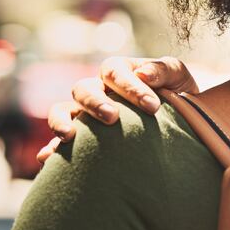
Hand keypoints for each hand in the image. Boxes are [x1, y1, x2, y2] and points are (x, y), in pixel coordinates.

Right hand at [37, 56, 197, 161]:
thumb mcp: (178, 77)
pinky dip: (51, 148)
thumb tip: (143, 75)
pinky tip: (48, 159)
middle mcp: (98, 89)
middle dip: (96, 103)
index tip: (152, 107)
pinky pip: (58, 142)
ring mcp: (86, 113)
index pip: (115, 71)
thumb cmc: (179, 95)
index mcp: (120, 71)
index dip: (130, 87)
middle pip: (83, 89)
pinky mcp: (81, 138)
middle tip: (113, 118)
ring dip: (61, 121)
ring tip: (69, 136)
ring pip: (62, 110)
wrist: (181, 121)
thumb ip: (165, 70)